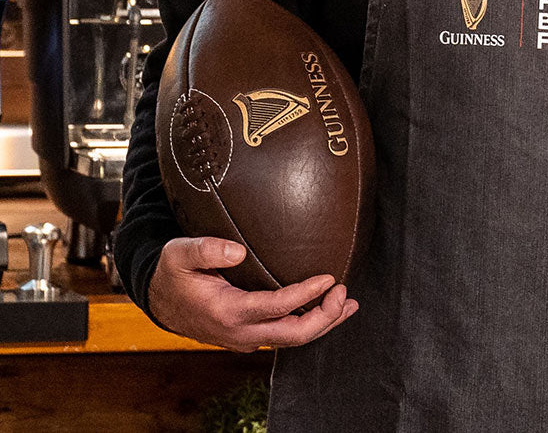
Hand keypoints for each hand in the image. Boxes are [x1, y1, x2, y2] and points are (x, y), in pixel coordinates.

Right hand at [148, 236, 358, 351]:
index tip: (328, 277)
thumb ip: (208, 249)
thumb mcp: (180, 253)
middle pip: (292, 335)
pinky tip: (326, 310)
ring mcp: (245, 337)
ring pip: (291, 339)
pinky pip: (284, 335)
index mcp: (227, 312)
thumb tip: (239, 250)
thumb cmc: (173, 272)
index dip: (306, 295)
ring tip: (348, 304)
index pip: (277, 308)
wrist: (158, 299)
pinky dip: (309, 324)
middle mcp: (239, 332)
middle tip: (344, 293)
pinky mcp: (249, 334)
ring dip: (323, 324)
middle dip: (324, 318)